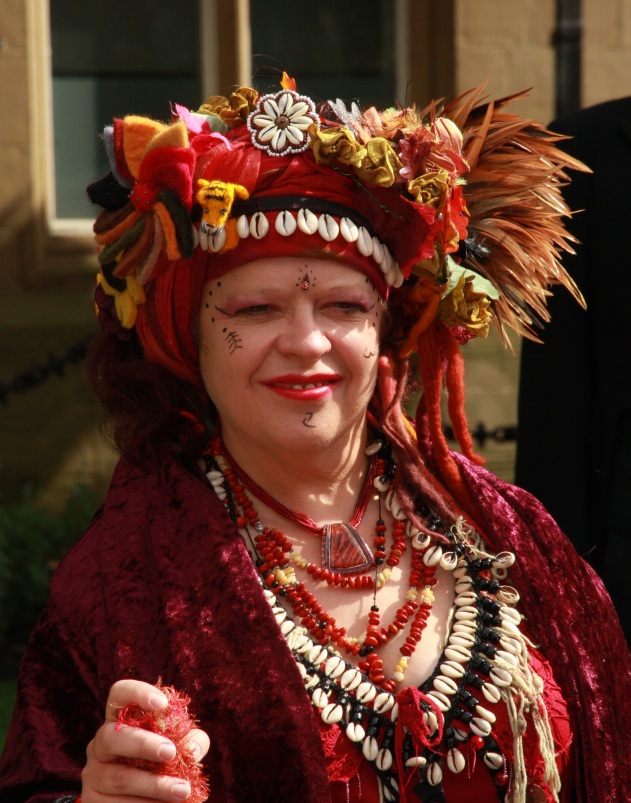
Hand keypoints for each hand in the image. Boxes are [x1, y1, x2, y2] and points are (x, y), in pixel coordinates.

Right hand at [81, 679, 209, 801]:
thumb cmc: (165, 768)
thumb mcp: (180, 749)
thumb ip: (191, 741)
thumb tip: (193, 748)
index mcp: (120, 722)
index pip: (119, 695)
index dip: (137, 693)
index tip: (163, 703)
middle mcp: (101, 745)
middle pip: (111, 737)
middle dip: (142, 744)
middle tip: (170, 752)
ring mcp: (93, 775)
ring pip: (119, 778)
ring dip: (154, 785)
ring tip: (183, 790)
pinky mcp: (92, 802)